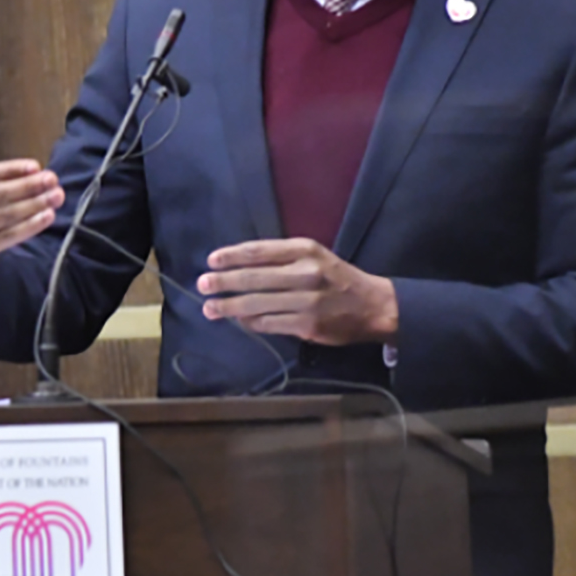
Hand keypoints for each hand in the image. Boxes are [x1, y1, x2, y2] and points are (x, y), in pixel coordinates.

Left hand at [196, 238, 397, 345]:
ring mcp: (306, 301)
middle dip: (223, 282)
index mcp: (305, 250)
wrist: (373, 306)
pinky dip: (250, 323)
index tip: (211, 260)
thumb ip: (280, 258)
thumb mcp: (313, 256)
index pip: (259, 251)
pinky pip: (269, 324)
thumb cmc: (336, 278)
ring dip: (229, 307)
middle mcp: (305, 273)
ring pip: (257, 304)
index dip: (232, 256)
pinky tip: (237, 321)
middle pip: (253, 278)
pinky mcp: (307, 325)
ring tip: (210, 308)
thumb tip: (238, 266)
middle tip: (202, 284)